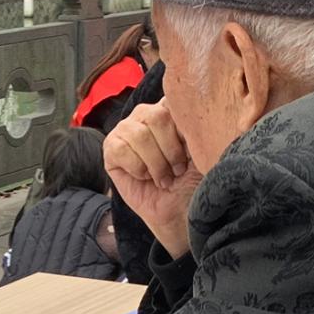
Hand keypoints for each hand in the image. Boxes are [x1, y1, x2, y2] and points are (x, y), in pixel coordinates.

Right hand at [103, 101, 202, 260]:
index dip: (183, 131)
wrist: (179, 212)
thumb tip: (188, 105)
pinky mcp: (111, 150)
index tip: (192, 154)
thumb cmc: (192, 182)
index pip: (173, 101)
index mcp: (170, 109)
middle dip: (171, 150)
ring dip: (155, 163)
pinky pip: (121, 149)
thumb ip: (194, 124)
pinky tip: (144, 177)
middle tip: (177, 170)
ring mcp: (126, 131)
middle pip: (156, 116)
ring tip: (162, 178)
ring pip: (139, 134)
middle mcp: (147, 115)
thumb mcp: (202, 149)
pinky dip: (137, 168)